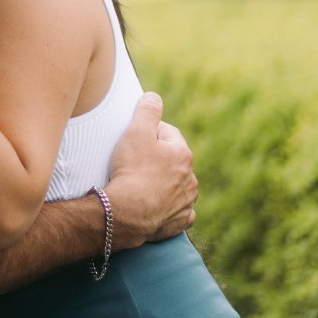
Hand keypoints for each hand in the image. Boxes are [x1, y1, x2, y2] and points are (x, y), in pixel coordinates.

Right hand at [103, 92, 197, 247]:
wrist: (127, 213)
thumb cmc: (131, 170)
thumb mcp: (136, 131)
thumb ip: (147, 111)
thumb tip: (155, 97)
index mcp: (182, 153)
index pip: (167, 133)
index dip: (148, 133)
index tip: (133, 140)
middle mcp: (190, 177)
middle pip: (172, 160)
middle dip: (157, 159)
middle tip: (133, 162)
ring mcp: (186, 201)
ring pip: (176, 185)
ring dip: (162, 183)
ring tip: (139, 184)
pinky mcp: (179, 220)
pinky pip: (176, 210)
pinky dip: (166, 207)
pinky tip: (152, 205)